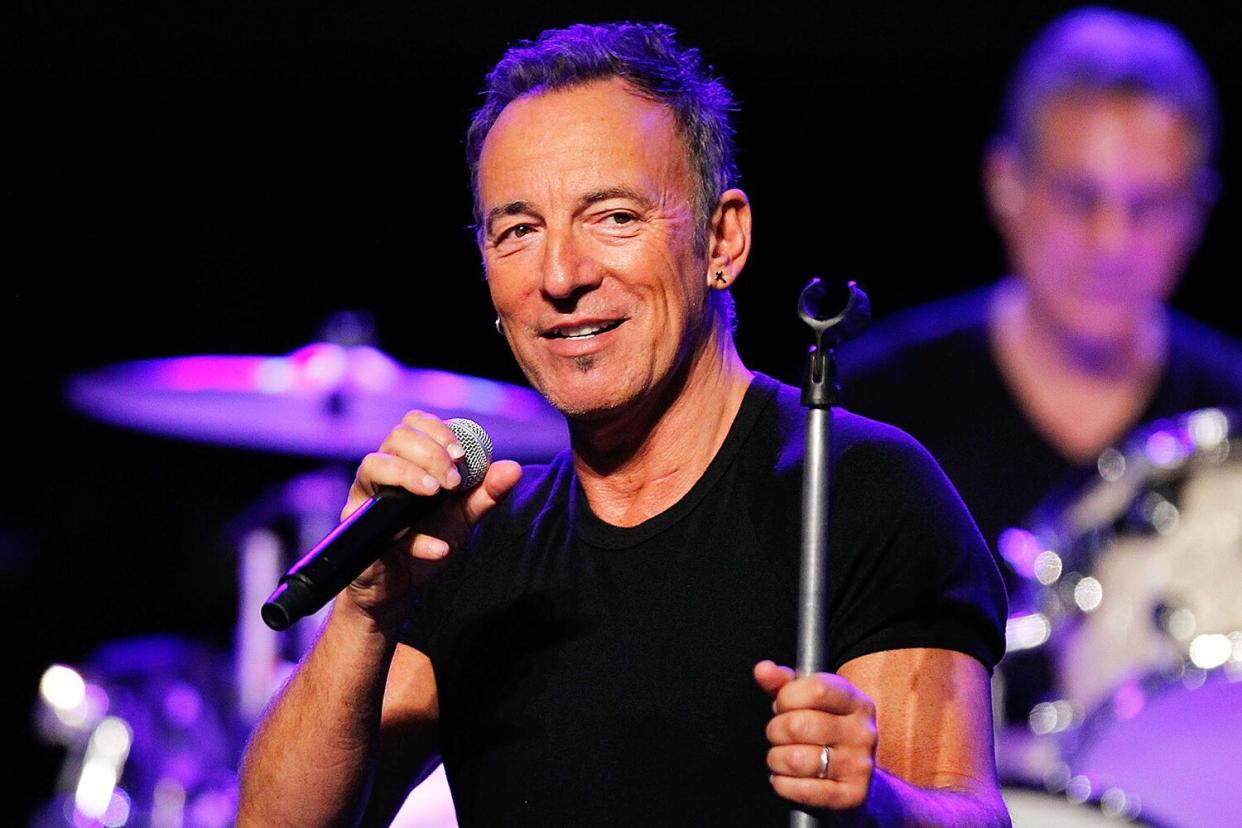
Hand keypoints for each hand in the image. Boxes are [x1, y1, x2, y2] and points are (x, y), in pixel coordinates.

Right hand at [341, 410, 521, 622]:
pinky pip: (377, 526)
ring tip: (435, 493)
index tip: (461, 455)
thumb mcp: (464, 516)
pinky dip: (413, 539)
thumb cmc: (429, 539)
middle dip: (430, 453)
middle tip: (453, 481)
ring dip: (409, 476)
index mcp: (408, 460)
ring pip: (373, 466)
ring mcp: (365, 499)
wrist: (402, 586)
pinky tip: (437, 548)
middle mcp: (382, 472)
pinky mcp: (358, 532)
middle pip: (396, 438)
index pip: (415, 423)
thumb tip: (513, 468)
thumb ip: (486, 493)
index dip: (438, 431)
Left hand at [754, 660, 877, 811]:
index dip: (787, 697)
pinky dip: (782, 784)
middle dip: (775, 730)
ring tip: (781, 756)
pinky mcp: (851, 795)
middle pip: (799, 725)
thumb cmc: (824, 731)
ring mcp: (859, 765)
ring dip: (776, 759)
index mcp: (856, 702)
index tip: (782, 705)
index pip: (817, 689)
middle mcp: (863, 732)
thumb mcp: (808, 701)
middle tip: (779, 734)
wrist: (854, 779)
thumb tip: (763, 669)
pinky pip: (802, 789)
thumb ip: (783, 683)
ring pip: (796, 759)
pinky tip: (785, 778)